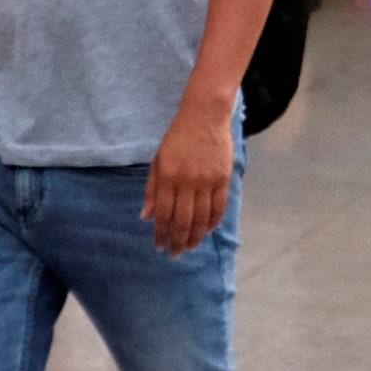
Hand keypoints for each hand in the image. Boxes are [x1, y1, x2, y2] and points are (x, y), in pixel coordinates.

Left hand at [141, 99, 235, 257]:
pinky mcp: (223, 179)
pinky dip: (213, 223)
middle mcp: (188, 182)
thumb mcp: (158, 160)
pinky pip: (219, 207)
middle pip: (183, 220)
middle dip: (177, 241)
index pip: (164, 214)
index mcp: (168, 177)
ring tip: (189, 247)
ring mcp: (207, 181)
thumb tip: (146, 217)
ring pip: (202, 218)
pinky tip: (207, 231)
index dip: (161, 234)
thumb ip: (152, 189)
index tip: (159, 247)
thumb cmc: (177, 138)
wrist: (205, 116)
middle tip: (174, 254)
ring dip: (195, 237)